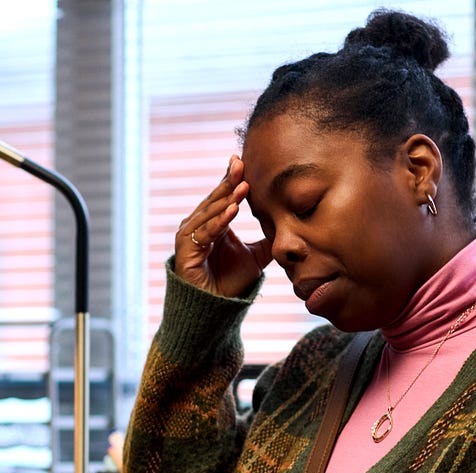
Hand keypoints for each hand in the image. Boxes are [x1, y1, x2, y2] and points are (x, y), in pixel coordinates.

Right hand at [174, 155, 272, 298]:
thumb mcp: (256, 257)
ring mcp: (189, 236)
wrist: (215, 309)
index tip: (242, 160)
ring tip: (243, 186)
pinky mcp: (186, 250)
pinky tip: (233, 210)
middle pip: (215, 199)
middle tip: (241, 163)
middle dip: (228, 181)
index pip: (222, 196)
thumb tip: (289, 227)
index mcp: (212, 223)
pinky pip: (205, 232)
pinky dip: (219, 221)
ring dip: (226, 199)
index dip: (231, 179)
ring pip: (210, 213)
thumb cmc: (231, 284)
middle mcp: (198, 226)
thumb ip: (268, 240)